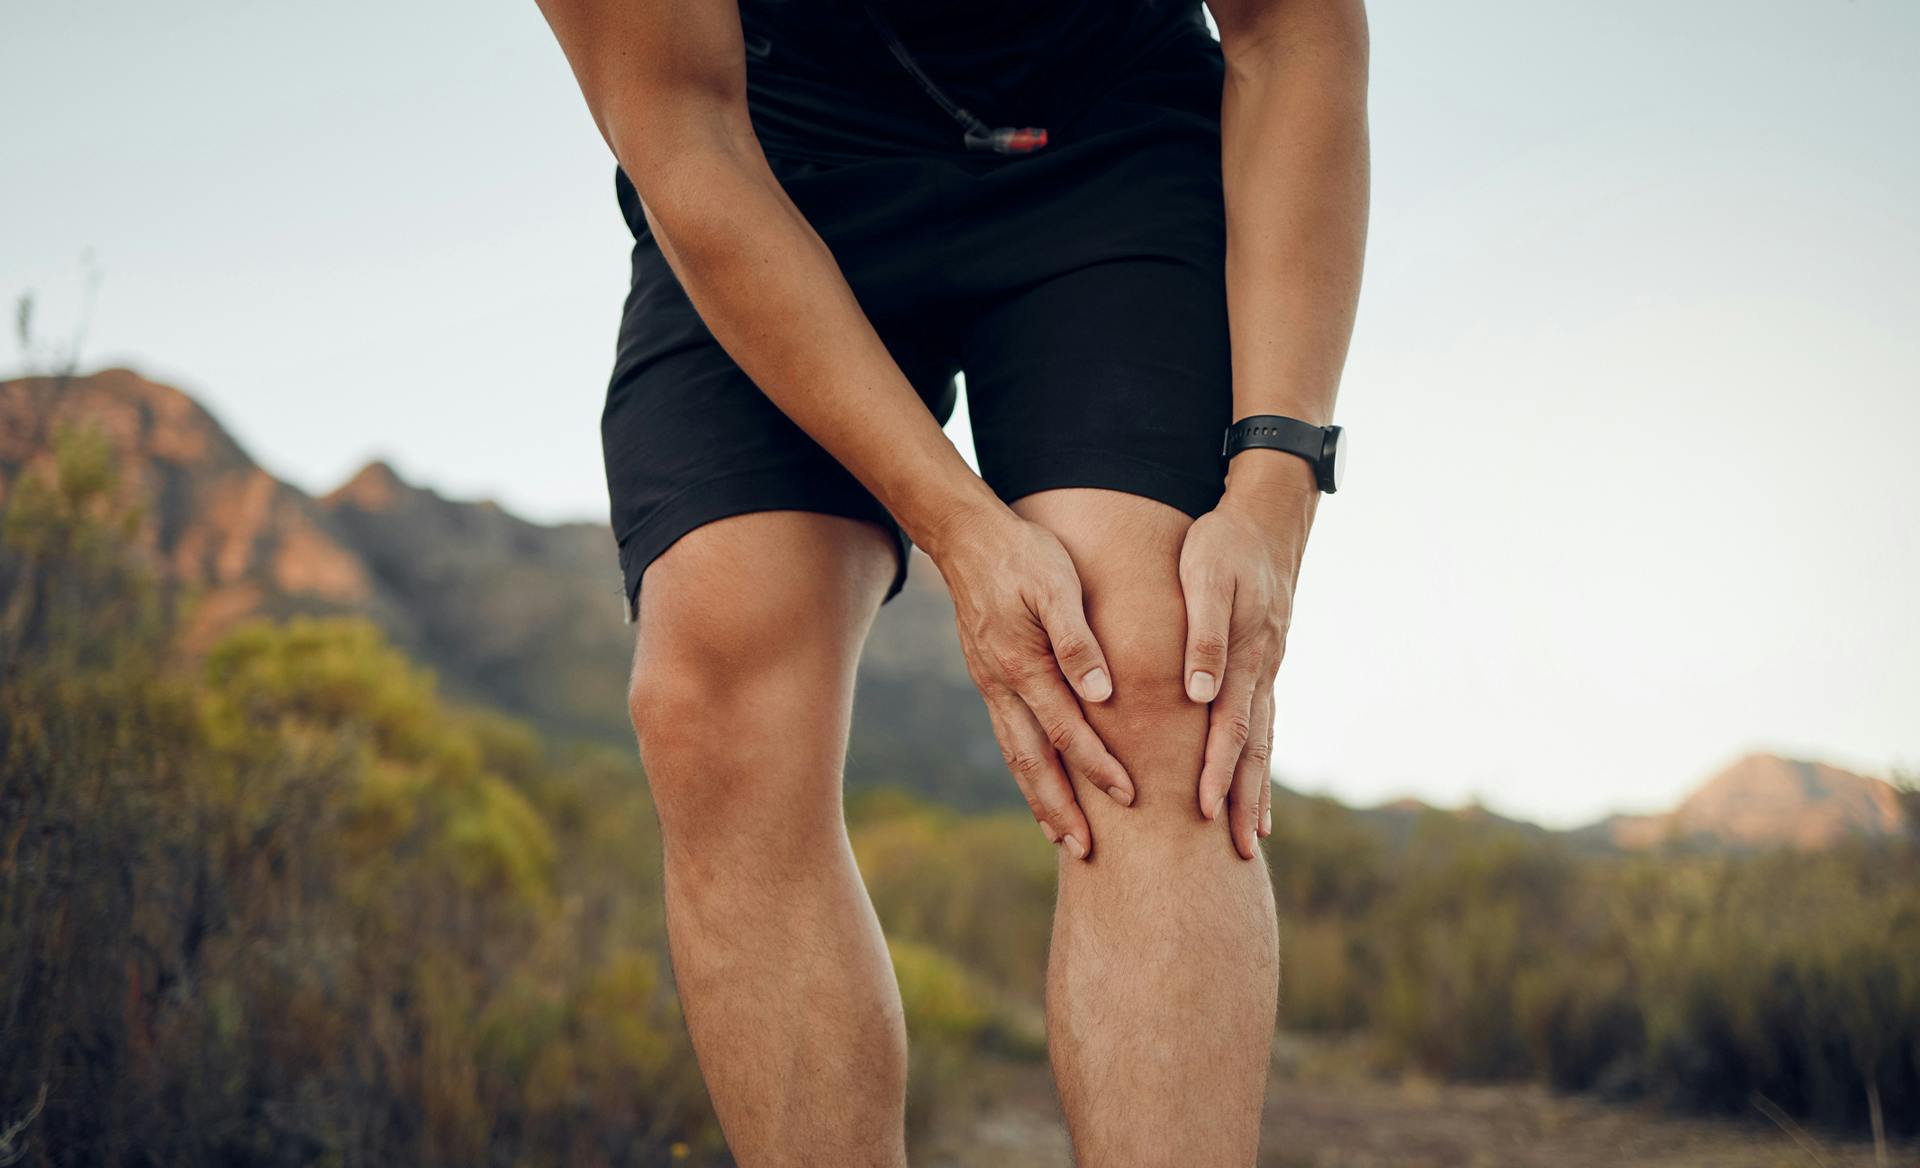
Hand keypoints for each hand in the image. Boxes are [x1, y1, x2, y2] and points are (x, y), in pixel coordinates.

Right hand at [930, 505, 1131, 860]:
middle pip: (1033, 761)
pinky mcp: (990, 680)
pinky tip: (1039, 787)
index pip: (1067, 730)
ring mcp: (991, 685)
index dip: (1098, 766)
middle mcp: (1002, 685)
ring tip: (1061, 835)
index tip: (1129, 795)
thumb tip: (1102, 692)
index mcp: (1023, 664)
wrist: (968, 538)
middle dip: (1060, 808)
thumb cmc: (1024, 554)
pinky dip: (1025, 770)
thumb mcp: (1057, 584)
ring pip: (1016, 756)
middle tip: (1084, 849)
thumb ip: (1077, 639)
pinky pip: (1009, 737)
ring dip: (1039, 799)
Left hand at [1178, 473, 1317, 859]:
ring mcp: (1267, 672)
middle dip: (1245, 800)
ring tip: (1253, 837)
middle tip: (1239, 851)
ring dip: (1257, 790)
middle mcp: (1261, 671)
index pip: (1230, 725)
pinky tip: (1255, 786)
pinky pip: (1262, 724)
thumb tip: (1199, 692)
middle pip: (1254, 748)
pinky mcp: (1263, 667)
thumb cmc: (1224, 546)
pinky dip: (1259, 761)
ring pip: (1263, 742)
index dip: (1218, 769)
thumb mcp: (1207, 578)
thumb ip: (1204, 634)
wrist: (1264, 521)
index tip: (1207, 810)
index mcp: (1246, 654)